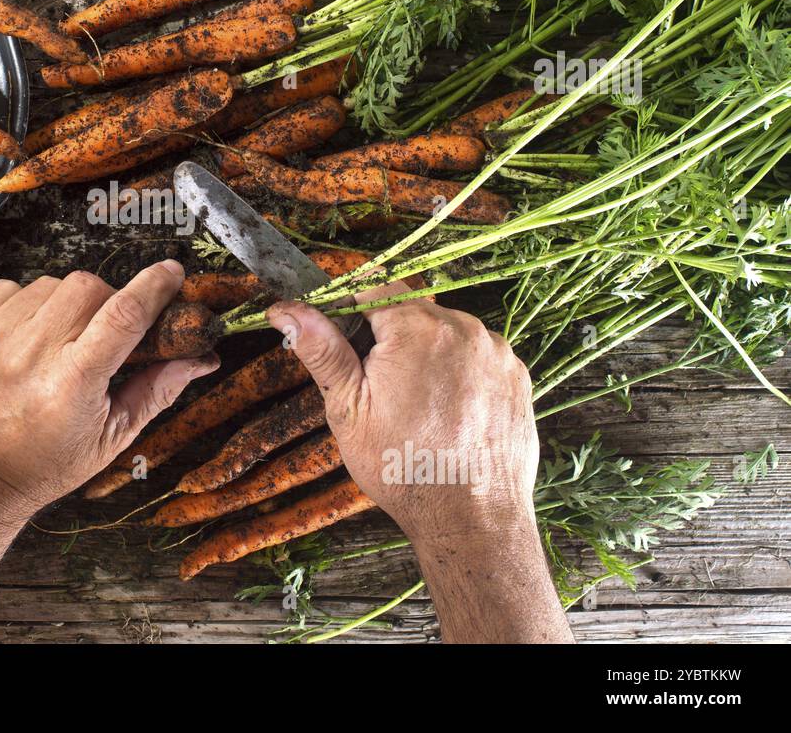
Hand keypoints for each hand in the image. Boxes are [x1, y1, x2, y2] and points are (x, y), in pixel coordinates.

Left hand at [0, 260, 218, 525]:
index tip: (170, 273)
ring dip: (64, 304)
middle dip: (106, 301)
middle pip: (87, 289)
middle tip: (102, 333)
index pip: (123, 316)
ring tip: (59, 343)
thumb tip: (201, 358)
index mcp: (70, 387)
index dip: (153, 287)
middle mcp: (26, 359)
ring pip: (48, 284)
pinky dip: (26, 305)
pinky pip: (9, 288)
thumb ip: (157, 390)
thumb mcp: (110, 439)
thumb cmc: (43, 465)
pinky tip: (26, 340)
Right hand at [266, 286, 536, 545]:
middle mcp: (464, 328)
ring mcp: (497, 352)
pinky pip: (479, 357)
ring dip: (429, 355)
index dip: (355, 310)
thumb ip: (321, 351)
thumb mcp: (348, 409)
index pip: (376, 288)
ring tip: (418, 406)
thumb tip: (288, 311)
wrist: (471, 517)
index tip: (347, 341)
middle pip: (414, 312)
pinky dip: (461, 374)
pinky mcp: (518, 376)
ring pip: (448, 334)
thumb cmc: (404, 466)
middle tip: (381, 388)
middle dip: (392, 338)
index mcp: (416, 328)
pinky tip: (449, 412)